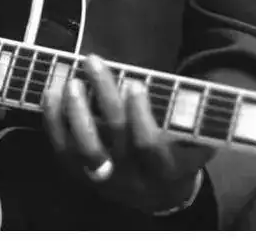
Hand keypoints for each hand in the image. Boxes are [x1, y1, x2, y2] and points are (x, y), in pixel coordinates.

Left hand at [42, 55, 213, 214]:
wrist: (158, 193)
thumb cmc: (178, 151)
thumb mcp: (196, 141)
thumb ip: (194, 119)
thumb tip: (202, 87)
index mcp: (164, 171)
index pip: (149, 146)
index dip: (140, 116)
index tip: (135, 84)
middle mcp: (131, 180)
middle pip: (113, 139)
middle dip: (102, 96)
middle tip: (93, 62)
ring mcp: (103, 180)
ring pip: (84, 149)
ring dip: (75, 110)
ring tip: (72, 79)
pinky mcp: (79, 175)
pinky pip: (62, 150)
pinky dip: (54, 120)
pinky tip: (53, 93)